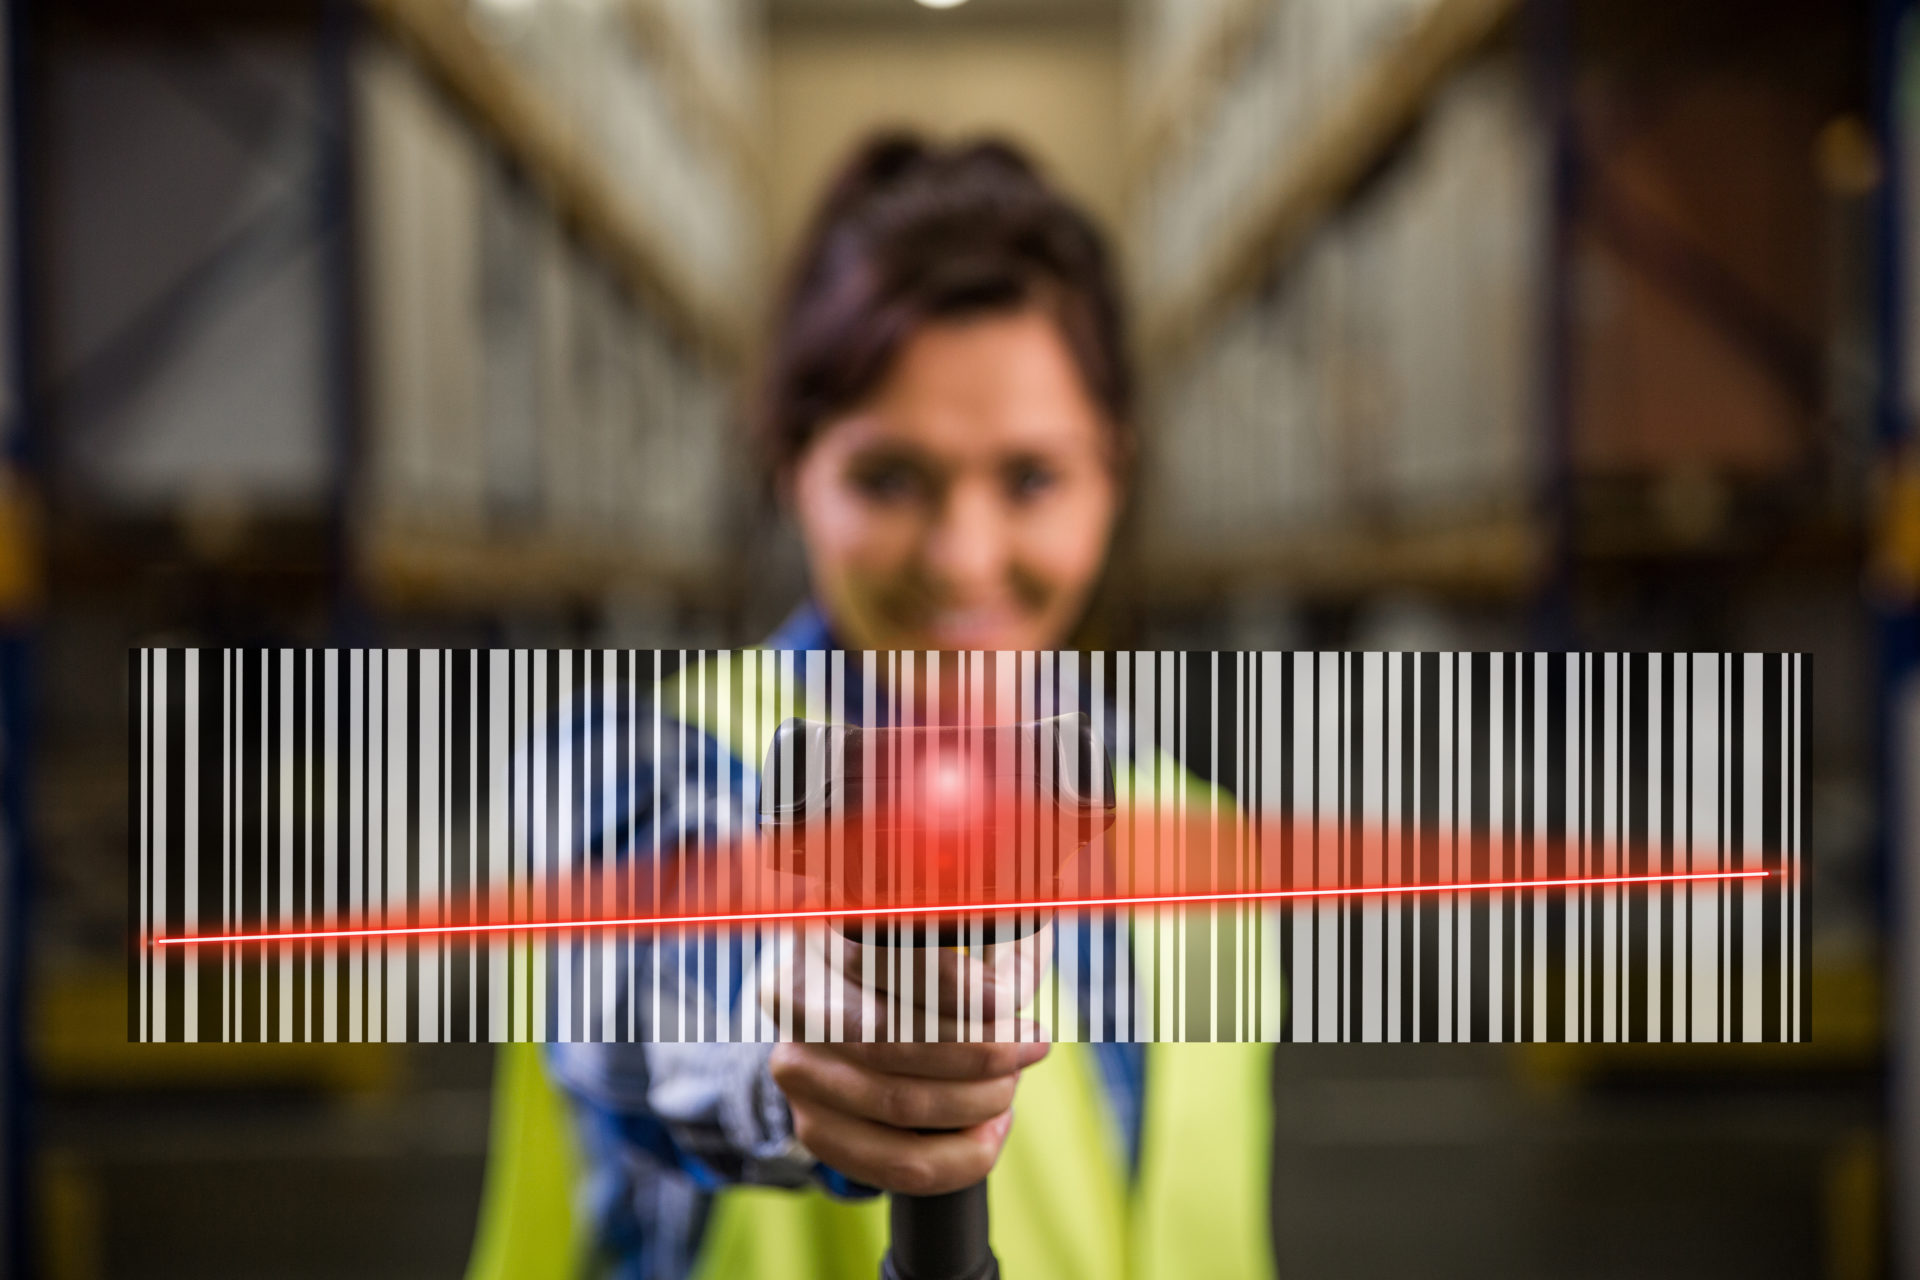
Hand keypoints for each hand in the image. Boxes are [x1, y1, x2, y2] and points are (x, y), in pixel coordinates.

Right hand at [762, 924, 1051, 1195]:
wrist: (861, 1020)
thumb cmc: (928, 968)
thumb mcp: (960, 935)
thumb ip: (989, 945)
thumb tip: (1016, 988)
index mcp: (822, 934)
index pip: (881, 960)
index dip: (951, 985)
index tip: (1009, 1001)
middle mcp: (795, 1001)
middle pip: (893, 1039)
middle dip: (981, 1052)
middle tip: (1032, 1045)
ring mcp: (797, 1070)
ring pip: (900, 1105)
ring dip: (978, 1103)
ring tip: (1010, 1087)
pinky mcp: (813, 1126)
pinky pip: (896, 1164)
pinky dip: (960, 1156)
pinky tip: (989, 1128)